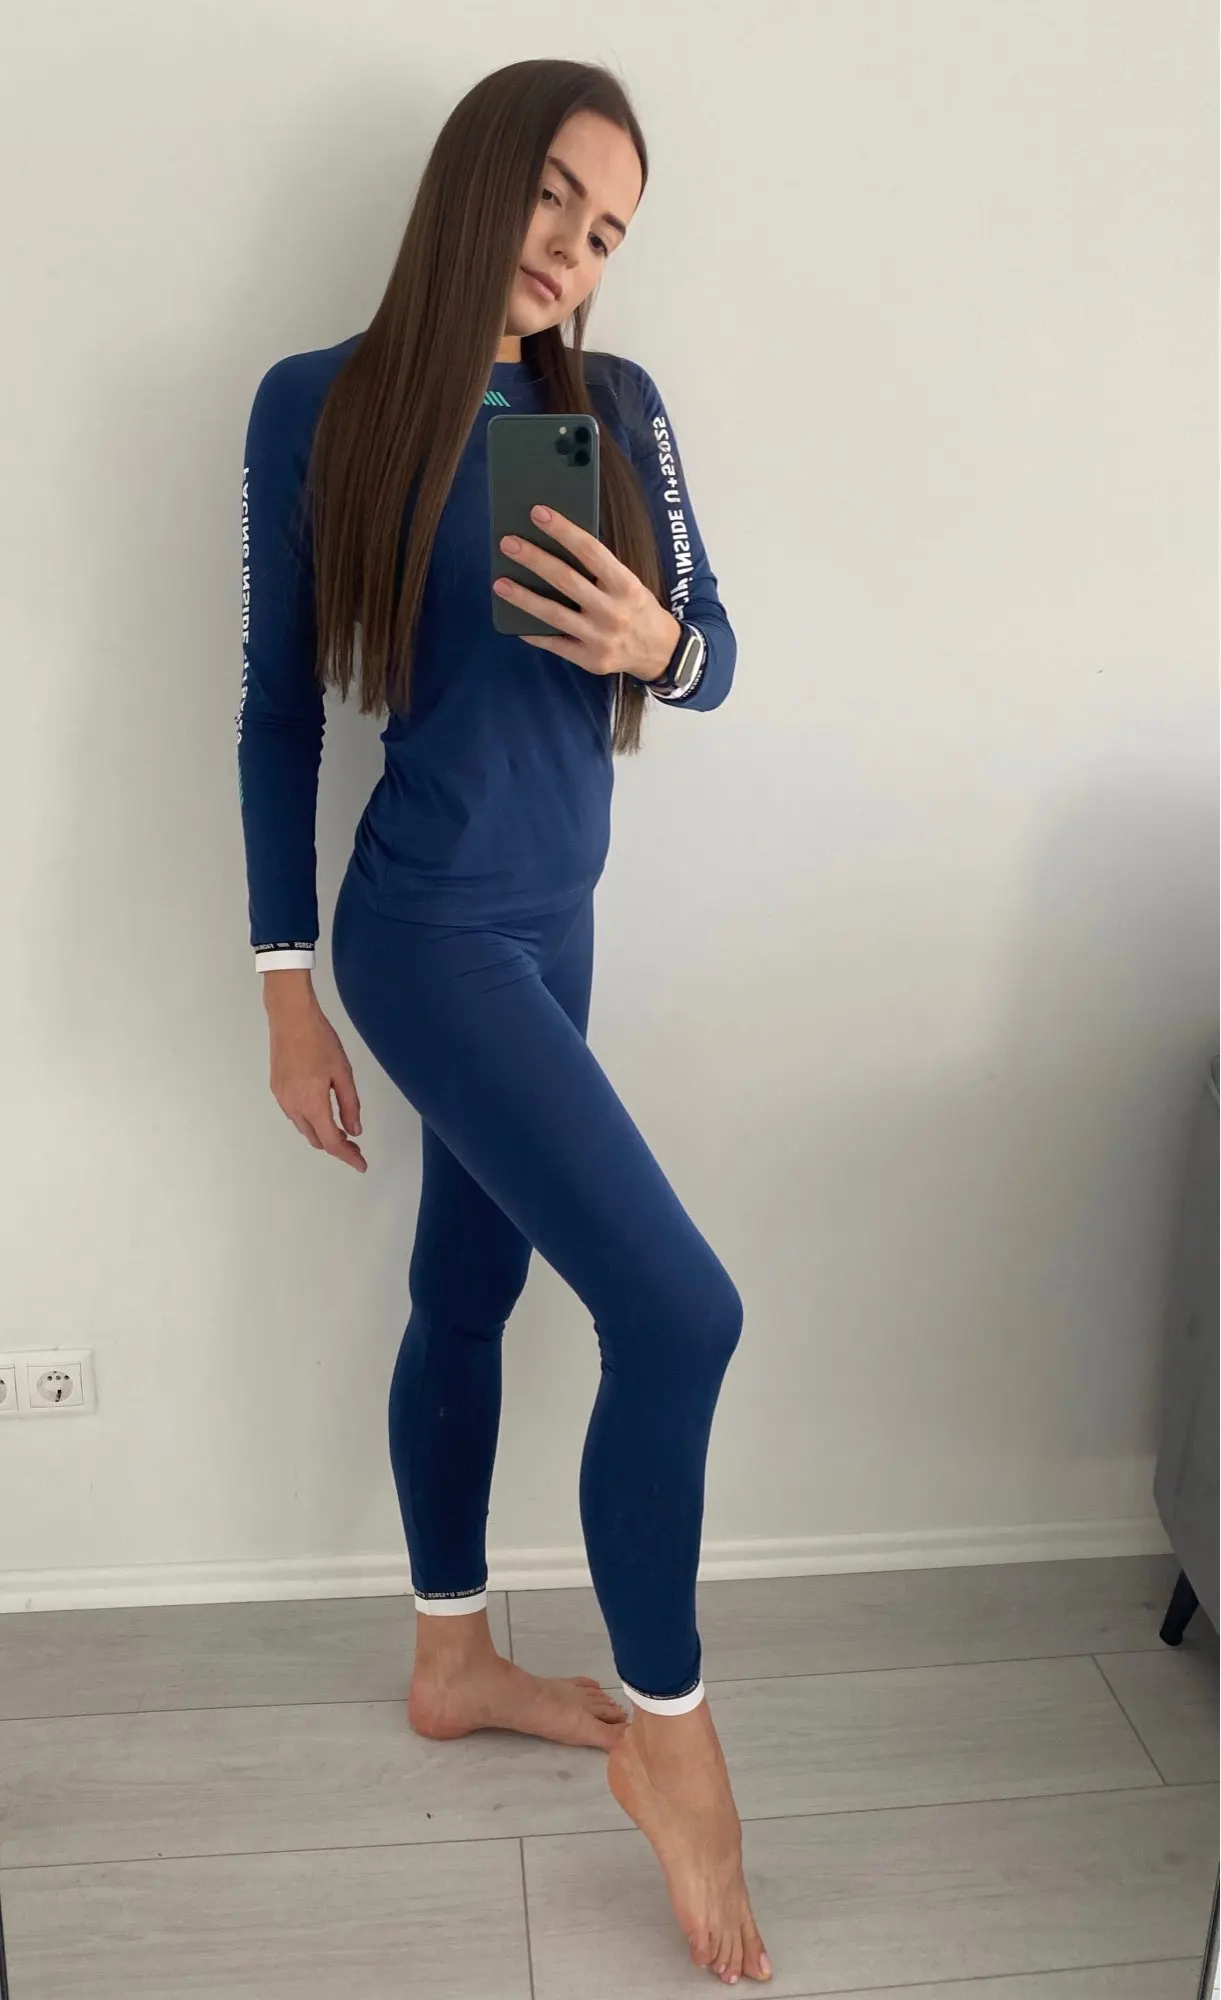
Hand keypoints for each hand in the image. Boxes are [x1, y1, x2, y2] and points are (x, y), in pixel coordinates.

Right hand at [263, 978, 366, 1171]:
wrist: (290, 1019)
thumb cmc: (320, 1041)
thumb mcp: (343, 1073)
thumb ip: (350, 1105)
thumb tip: (354, 1131)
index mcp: (312, 1104)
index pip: (332, 1142)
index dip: (348, 1157)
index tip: (362, 1164)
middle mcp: (293, 1106)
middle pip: (316, 1139)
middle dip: (337, 1146)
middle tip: (356, 1145)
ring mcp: (282, 1098)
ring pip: (304, 1128)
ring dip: (322, 1133)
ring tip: (342, 1129)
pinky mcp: (277, 1089)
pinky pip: (295, 1115)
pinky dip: (311, 1120)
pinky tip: (322, 1112)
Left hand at [494, 505, 678, 680]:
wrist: (660, 652)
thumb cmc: (637, 608)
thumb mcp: (629, 583)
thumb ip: (599, 570)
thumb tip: (555, 546)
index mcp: (625, 585)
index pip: (590, 550)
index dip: (563, 530)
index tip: (538, 513)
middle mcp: (613, 611)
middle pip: (566, 580)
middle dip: (534, 559)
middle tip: (508, 543)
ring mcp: (600, 638)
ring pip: (554, 614)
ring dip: (523, 597)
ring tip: (500, 583)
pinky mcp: (590, 660)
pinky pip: (555, 644)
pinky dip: (533, 632)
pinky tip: (515, 621)